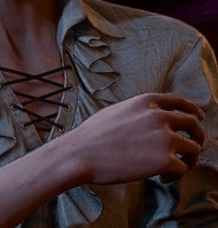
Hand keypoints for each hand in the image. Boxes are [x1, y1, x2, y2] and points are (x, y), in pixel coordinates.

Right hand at [66, 93, 204, 184]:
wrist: (82, 153)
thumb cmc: (93, 135)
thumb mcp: (117, 110)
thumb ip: (138, 111)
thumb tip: (148, 119)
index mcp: (146, 101)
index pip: (180, 101)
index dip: (193, 110)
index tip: (198, 118)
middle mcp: (158, 116)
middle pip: (193, 124)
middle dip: (198, 137)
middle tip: (192, 149)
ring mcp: (163, 137)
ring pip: (194, 148)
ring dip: (188, 160)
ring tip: (174, 169)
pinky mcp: (164, 159)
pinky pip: (182, 168)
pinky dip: (176, 176)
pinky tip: (162, 179)